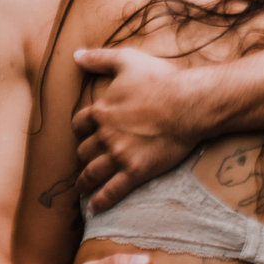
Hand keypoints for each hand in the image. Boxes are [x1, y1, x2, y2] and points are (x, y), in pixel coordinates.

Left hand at [72, 46, 202, 211]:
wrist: (188, 104)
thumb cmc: (160, 80)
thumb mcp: (127, 60)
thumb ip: (99, 58)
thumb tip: (76, 54)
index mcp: (102, 110)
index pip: (80, 124)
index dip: (80, 130)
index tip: (83, 134)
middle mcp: (105, 135)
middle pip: (84, 150)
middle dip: (83, 156)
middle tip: (84, 163)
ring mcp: (119, 155)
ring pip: (93, 172)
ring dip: (84, 182)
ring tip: (82, 189)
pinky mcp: (136, 172)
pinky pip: (112, 191)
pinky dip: (100, 201)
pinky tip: (94, 208)